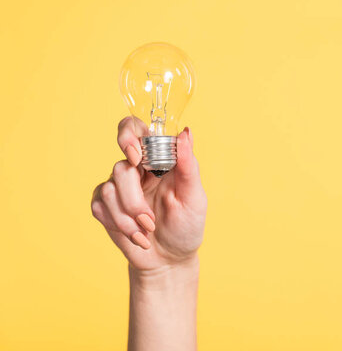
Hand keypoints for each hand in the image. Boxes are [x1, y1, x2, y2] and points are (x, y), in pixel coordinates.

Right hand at [91, 117, 206, 271]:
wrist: (170, 260)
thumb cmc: (187, 226)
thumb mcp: (194, 197)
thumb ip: (188, 166)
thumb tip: (185, 132)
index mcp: (159, 159)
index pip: (134, 129)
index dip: (127, 135)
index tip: (134, 157)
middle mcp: (137, 169)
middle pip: (121, 167)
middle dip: (133, 200)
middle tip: (150, 219)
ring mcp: (119, 187)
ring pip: (108, 189)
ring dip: (128, 218)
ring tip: (148, 231)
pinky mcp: (105, 206)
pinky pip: (99, 206)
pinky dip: (119, 225)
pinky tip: (137, 236)